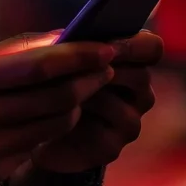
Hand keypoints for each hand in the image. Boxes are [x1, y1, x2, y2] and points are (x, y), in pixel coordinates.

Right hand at [0, 35, 116, 185]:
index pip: (34, 66)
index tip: (103, 46)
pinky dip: (52, 129)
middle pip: (53, 97)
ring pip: (53, 125)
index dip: (75, 56)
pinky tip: (51, 116)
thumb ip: (4, 54)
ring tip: (81, 89)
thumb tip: (57, 38)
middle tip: (104, 66)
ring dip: (75, 104)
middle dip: (88, 79)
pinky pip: (37, 148)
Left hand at [27, 31, 162, 174]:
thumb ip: (72, 44)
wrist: (35, 125)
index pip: (151, 48)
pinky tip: (61, 115)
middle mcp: (138, 93)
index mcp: (131, 62)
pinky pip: (104, 136)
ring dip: (92, 98)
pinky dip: (81, 124)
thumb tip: (73, 36)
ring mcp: (129, 123)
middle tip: (83, 67)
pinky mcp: (110, 148)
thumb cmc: (51, 80)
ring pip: (124, 110)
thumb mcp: (58, 55)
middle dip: (110, 71)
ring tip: (62, 89)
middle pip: (142, 76)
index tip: (107, 46)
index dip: (135, 44)